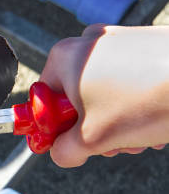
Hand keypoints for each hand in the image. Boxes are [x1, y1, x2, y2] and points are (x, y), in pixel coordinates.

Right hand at [40, 25, 168, 167]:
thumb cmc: (149, 100)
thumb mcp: (93, 139)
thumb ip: (64, 150)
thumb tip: (59, 152)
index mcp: (64, 58)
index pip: (41, 101)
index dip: (52, 128)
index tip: (64, 143)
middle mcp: (87, 44)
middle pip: (72, 97)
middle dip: (90, 127)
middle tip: (109, 144)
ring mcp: (117, 41)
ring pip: (102, 91)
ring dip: (114, 121)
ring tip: (137, 134)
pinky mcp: (144, 46)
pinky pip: (125, 80)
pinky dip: (133, 104)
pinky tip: (151, 118)